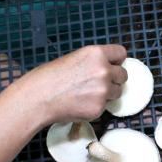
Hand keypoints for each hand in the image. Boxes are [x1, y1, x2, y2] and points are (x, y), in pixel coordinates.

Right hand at [3, 44, 127, 124]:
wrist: (38, 98)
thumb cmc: (49, 77)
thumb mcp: (74, 58)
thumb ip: (93, 62)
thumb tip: (108, 68)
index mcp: (96, 53)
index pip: (121, 53)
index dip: (116, 60)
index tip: (112, 65)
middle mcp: (104, 70)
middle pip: (123, 75)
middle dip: (114, 79)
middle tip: (98, 83)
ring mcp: (103, 91)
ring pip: (117, 92)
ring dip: (107, 94)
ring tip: (86, 94)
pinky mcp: (99, 108)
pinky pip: (105, 107)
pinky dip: (96, 106)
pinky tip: (80, 104)